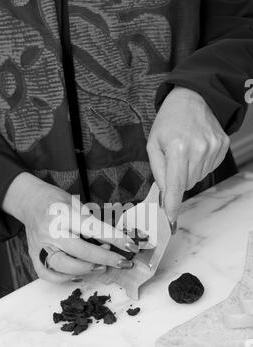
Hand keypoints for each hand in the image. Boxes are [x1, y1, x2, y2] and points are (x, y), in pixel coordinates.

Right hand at [2, 173, 138, 282]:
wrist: (28, 201)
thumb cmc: (56, 201)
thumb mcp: (77, 203)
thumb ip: (93, 222)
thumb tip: (116, 239)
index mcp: (63, 214)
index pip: (94, 228)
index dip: (115, 238)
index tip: (131, 246)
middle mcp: (50, 231)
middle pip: (81, 251)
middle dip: (106, 258)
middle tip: (123, 262)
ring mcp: (40, 246)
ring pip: (65, 267)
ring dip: (88, 270)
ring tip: (102, 266)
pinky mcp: (33, 256)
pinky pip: (49, 275)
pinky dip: (66, 279)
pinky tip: (80, 275)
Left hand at [147, 87, 229, 224]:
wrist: (193, 98)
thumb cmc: (169, 121)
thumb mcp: (153, 144)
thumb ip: (158, 172)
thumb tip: (165, 195)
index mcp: (178, 149)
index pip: (175, 186)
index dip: (172, 205)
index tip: (170, 220)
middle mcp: (198, 149)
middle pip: (186, 184)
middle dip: (177, 180)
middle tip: (174, 160)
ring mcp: (213, 148)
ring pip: (197, 178)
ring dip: (189, 171)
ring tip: (185, 151)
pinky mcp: (222, 146)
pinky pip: (208, 169)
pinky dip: (200, 164)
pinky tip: (196, 149)